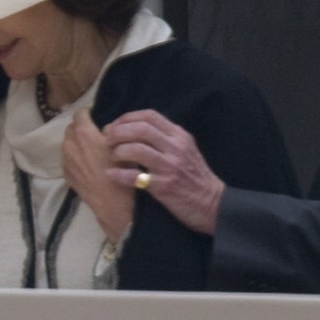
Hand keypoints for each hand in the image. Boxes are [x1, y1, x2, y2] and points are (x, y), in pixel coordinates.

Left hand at [62, 109, 132, 243]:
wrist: (112, 203)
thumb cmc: (121, 171)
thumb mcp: (121, 145)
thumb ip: (110, 130)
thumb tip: (104, 127)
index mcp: (84, 133)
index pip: (80, 113)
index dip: (88, 112)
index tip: (95, 116)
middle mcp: (70, 144)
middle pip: (71, 127)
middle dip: (81, 127)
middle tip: (94, 132)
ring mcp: (66, 160)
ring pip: (67, 143)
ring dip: (76, 141)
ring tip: (90, 148)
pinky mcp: (66, 173)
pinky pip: (67, 158)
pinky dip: (74, 156)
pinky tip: (86, 162)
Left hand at [105, 110, 224, 235]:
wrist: (212, 204)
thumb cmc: (195, 177)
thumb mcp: (186, 149)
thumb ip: (166, 138)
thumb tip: (137, 129)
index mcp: (179, 136)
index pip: (149, 116)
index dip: (127, 117)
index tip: (114, 126)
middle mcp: (175, 147)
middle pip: (140, 129)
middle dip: (118, 132)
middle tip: (107, 140)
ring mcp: (170, 166)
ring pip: (136, 149)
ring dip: (118, 151)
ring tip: (112, 157)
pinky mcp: (164, 186)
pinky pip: (136, 177)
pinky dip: (119, 174)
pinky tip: (110, 175)